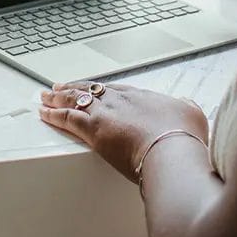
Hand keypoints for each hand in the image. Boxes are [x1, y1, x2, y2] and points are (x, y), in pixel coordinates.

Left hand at [39, 82, 208, 182]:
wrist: (172, 150)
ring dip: (58, 97)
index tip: (94, 87)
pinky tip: (43, 113)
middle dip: (74, 88)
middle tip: (61, 86)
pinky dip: (53, 115)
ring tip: (46, 96)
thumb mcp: (193, 115)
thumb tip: (187, 104)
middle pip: (91, 90)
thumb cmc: (184, 138)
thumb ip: (187, 108)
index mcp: (143, 97)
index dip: (102, 88)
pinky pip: (67, 119)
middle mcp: (121, 100)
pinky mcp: (94, 130)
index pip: (116, 89)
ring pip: (75, 100)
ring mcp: (106, 113)